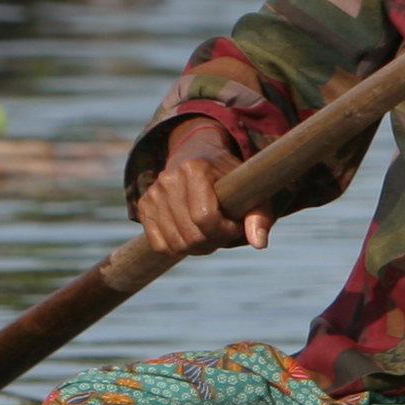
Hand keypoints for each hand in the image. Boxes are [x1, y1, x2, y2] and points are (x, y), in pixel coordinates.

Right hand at [136, 126, 269, 255]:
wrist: (199, 156)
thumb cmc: (230, 179)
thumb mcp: (252, 191)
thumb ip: (259, 216)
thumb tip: (259, 244)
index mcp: (195, 169)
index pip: (205, 218)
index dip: (224, 231)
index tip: (234, 225)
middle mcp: (169, 178)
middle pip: (191, 235)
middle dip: (213, 242)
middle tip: (223, 233)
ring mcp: (154, 192)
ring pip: (175, 243)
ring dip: (197, 248)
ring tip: (210, 233)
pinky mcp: (144, 205)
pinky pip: (159, 244)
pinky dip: (177, 248)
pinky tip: (191, 235)